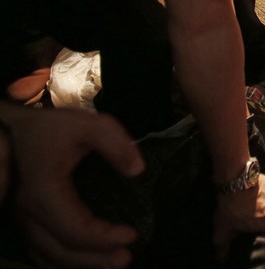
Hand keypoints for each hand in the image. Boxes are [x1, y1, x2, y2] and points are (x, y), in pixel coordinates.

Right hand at [2, 106, 144, 267]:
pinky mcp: (24, 220)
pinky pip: (40, 250)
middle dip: (95, 259)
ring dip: (80, 264)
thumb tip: (137, 170)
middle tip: (126, 259)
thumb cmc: (51, 129)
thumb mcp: (88, 125)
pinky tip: (86, 260)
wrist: (12, 130)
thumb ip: (115, 143)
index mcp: (43, 192)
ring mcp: (22, 219)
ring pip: (48, 255)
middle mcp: (27, 212)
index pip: (75, 228)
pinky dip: (63, 260)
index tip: (132, 235)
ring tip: (111, 263)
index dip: (103, 238)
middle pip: (61, 250)